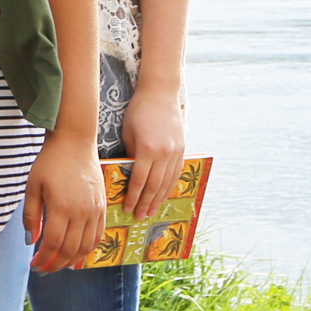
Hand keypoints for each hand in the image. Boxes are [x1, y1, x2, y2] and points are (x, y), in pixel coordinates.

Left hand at [23, 133, 106, 271]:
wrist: (75, 141)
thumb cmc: (50, 162)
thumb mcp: (33, 187)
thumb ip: (32, 216)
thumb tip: (31, 241)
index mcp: (61, 207)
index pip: (53, 244)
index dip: (43, 259)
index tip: (34, 264)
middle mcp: (81, 212)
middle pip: (70, 250)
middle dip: (56, 265)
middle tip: (44, 269)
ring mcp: (95, 211)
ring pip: (86, 247)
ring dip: (72, 261)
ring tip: (59, 265)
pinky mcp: (103, 207)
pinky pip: (98, 236)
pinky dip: (88, 250)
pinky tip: (77, 254)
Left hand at [118, 85, 186, 225]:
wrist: (161, 93)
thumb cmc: (138, 111)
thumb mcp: (128, 133)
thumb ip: (131, 155)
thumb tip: (129, 176)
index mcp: (147, 150)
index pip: (139, 181)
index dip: (133, 197)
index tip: (128, 208)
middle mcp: (163, 154)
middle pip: (154, 186)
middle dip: (146, 203)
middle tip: (139, 216)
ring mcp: (175, 152)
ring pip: (167, 182)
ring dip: (158, 199)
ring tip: (151, 211)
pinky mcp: (182, 149)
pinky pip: (176, 173)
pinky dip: (169, 186)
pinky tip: (164, 195)